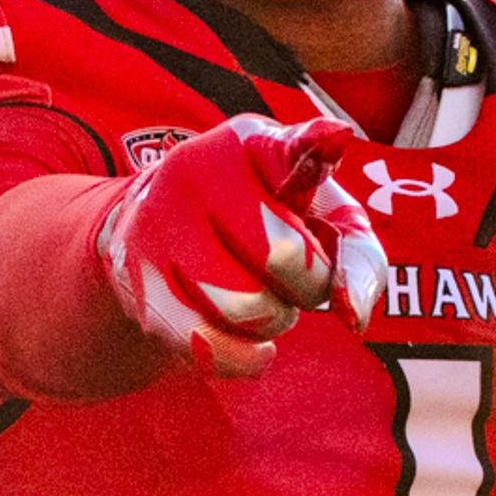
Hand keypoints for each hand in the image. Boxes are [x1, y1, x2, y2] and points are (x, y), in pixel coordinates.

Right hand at [93, 112, 386, 376]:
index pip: (292, 149)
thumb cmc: (261, 224)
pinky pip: (210, 346)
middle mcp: (193, 169)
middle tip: (294, 277)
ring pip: (248, 309)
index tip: (333, 139)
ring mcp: (156, 226)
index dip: (317, 149)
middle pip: (284, 255)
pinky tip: (249, 340)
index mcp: (249, 142)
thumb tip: (353, 314)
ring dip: (274, 319)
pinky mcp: (138, 285)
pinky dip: (246, 356)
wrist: (158, 237)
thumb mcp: (318, 216)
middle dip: (308, 285)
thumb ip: (358, 253)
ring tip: (261, 296)